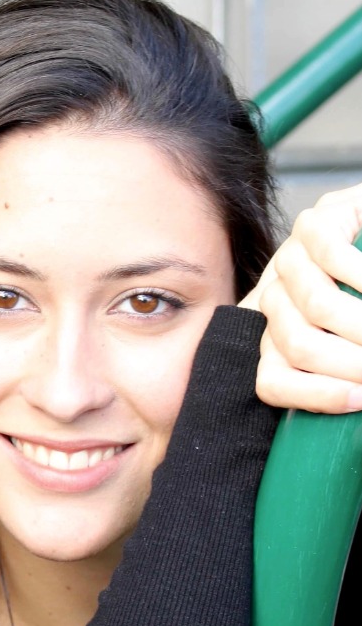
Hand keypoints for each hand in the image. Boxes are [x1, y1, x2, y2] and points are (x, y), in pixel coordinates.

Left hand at [240, 184, 361, 412]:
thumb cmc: (361, 296)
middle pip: (298, 346)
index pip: (272, 381)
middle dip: (353, 363)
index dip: (317, 396)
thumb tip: (358, 400)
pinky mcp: (313, 225)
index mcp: (280, 339)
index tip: (360, 400)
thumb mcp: (348, 336)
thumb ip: (342, 363)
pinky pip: (330, 254)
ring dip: (361, 323)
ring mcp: (289, 262)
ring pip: (316, 305)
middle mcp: (276, 301)